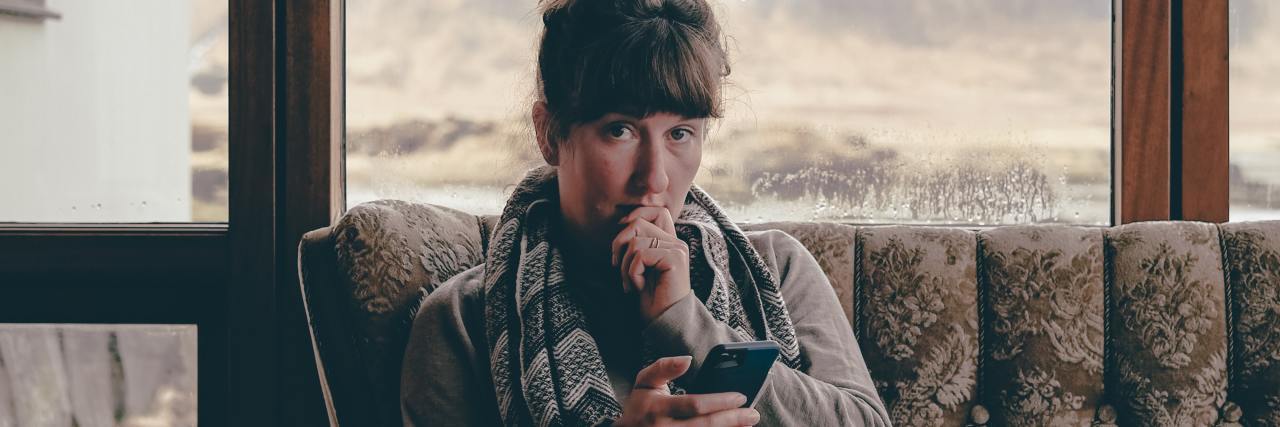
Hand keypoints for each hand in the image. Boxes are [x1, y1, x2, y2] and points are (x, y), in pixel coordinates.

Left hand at [611, 206, 691, 322]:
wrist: (665, 322)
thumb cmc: (650, 298)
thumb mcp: (639, 266)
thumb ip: (637, 244)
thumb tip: (623, 221)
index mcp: (669, 242)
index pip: (657, 211)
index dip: (636, 216)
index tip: (621, 239)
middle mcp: (676, 242)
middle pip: (638, 223)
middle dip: (619, 246)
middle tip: (618, 268)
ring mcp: (677, 249)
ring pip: (635, 241)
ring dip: (625, 266)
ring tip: (631, 284)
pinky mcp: (675, 258)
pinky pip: (640, 255)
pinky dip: (632, 273)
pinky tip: (640, 287)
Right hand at [614, 356, 760, 426]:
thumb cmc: (639, 408)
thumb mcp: (644, 382)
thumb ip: (664, 367)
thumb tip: (688, 359)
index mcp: (657, 409)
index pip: (694, 404)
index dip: (719, 401)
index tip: (740, 396)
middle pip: (704, 425)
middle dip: (732, 419)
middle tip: (753, 413)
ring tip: (748, 424)